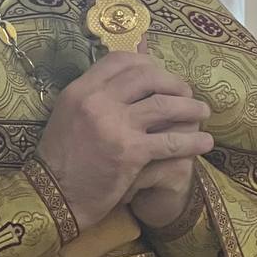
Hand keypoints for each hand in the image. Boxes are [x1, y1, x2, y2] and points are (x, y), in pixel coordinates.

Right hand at [36, 51, 212, 230]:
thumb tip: (123, 78)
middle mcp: (97, 101)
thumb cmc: (61, 159)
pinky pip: (171, 140)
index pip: (120, 59)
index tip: (160, 73)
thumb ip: (93, 96)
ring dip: (190, 108)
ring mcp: (114, 126)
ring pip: (165, 105)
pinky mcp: (130, 153)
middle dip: (174, 82)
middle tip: (186, 93)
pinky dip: (192, 141)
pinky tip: (204, 143)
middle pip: (147, 76)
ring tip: (203, 113)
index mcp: (80, 89)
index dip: (147, 62)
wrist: (52, 197)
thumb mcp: (68, 115)